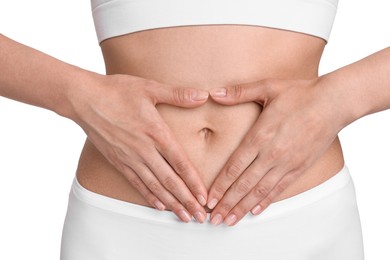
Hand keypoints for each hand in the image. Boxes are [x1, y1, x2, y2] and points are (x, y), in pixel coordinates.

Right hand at [70, 73, 208, 222]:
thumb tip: (203, 95)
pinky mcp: (118, 161)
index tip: (204, 198)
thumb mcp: (150, 88)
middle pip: (170, 180)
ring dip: (171, 203)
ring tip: (184, 217)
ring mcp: (130, 158)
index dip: (194, 182)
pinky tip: (159, 206)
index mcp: (156, 133)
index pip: (180, 163)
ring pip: (154, 186)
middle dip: (187, 200)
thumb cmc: (117, 91)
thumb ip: (178, 95)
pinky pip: (136, 183)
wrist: (84, 99)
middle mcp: (144, 150)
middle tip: (200, 217)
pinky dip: (149, 196)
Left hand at [206, 78, 342, 225]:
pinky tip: (255, 211)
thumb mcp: (267, 87)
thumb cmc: (299, 93)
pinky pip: (279, 189)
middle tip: (213, 219)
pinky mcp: (299, 168)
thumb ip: (239, 92)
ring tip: (229, 222)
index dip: (220, 186)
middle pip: (243, 185)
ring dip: (242, 208)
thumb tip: (214, 92)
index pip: (233, 167)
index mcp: (259, 136)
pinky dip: (266, 202)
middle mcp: (270, 154)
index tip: (209, 200)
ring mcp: (286, 163)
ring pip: (259, 191)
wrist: (333, 103)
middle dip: (226, 204)